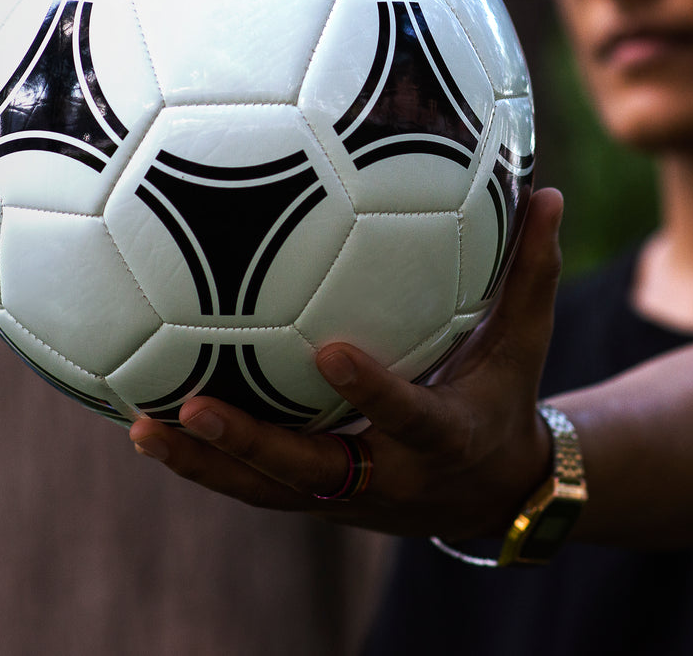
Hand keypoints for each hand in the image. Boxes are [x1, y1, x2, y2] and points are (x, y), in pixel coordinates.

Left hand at [128, 188, 565, 539]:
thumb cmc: (504, 395)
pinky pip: (249, 485)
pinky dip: (201, 461)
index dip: (370, 392)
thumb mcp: (524, 342)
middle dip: (251, 445)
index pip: (407, 417)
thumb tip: (548, 190)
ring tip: (144, 425)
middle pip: (310, 472)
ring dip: (204, 462)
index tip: (330, 349)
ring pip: (264, 491)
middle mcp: (387, 479)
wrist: (493, 494)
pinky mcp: (313, 502)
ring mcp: (344, 498)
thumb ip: (530, 271)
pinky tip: (145, 423)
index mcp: (442, 437)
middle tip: (195, 404)